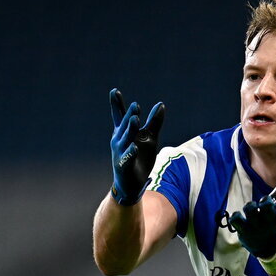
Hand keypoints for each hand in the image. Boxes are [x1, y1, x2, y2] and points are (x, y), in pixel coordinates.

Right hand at [109, 88, 164, 205]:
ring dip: (129, 129)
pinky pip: (127, 159)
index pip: (120, 117)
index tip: (114, 91)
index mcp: (124, 133)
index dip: (117, 105)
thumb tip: (161, 105)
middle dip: (129, 115)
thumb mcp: (150, 139)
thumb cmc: (140, 158)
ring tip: (135, 118)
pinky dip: (130, 153)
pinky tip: (134, 147)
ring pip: (125, 140)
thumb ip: (154, 122)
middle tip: (136, 105)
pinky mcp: (124, 167)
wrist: (133, 184)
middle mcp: (119, 141)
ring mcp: (120, 154)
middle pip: (124, 126)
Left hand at [228, 166, 275, 257]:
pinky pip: (235, 219)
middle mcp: (268, 218)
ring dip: (250, 206)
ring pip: (250, 209)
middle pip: (267, 205)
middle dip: (266, 201)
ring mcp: (255, 225)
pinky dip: (235, 216)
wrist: (268, 247)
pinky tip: (238, 217)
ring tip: (252, 207)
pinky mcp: (243, 230)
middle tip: (265, 201)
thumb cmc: (274, 217)